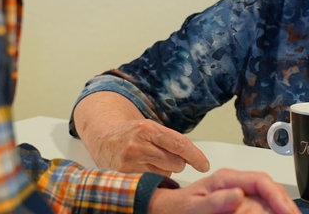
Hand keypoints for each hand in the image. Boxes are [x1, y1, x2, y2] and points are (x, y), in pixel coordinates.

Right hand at [88, 117, 209, 175]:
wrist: (104, 137)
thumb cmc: (132, 133)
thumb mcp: (151, 128)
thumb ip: (170, 140)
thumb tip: (194, 157)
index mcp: (148, 129)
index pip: (179, 144)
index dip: (195, 156)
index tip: (204, 164)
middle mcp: (139, 145)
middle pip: (176, 162)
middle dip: (178, 162)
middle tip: (166, 156)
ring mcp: (131, 161)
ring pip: (166, 173)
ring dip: (165, 169)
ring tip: (151, 161)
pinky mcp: (125, 175)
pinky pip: (153, 180)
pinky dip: (154, 177)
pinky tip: (145, 169)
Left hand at [148, 168, 300, 213]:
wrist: (167, 211)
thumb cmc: (178, 208)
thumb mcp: (192, 208)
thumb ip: (214, 202)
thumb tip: (238, 194)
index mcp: (227, 178)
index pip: (261, 181)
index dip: (278, 196)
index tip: (287, 212)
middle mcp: (237, 183)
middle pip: (270, 192)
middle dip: (285, 206)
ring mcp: (240, 195)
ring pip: (268, 201)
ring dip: (280, 209)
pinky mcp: (240, 206)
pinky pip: (260, 209)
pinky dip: (269, 212)